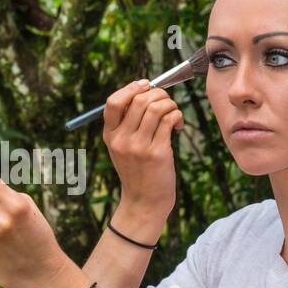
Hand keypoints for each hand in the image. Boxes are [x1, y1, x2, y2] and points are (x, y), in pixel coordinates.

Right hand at [103, 79, 182, 214]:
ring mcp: (139, 146)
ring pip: (156, 108)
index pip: (113, 102)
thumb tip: (147, 93)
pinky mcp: (157, 153)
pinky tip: (178, 125)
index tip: (146, 85)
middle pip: (139, 100)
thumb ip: (128, 125)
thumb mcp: (123, 149)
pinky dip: (177, 116)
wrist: (144, 202)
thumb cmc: (138, 172)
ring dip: (170, 104)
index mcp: (109, 135)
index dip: (131, 88)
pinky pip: (169, 121)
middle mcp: (121, 139)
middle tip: (167, 101)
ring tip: (174, 114)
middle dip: (158, 94)